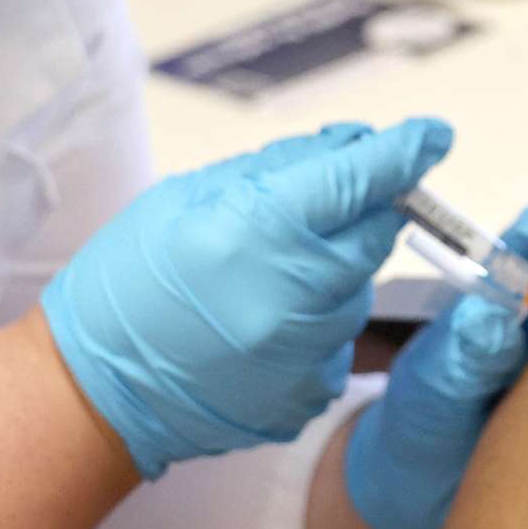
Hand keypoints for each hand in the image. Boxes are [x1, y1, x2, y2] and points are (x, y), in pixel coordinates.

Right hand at [45, 118, 452, 477]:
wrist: (93, 392)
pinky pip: (338, 341)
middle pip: (375, 234)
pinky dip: (312, 325)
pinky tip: (257, 330)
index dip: (406, 150)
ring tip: (257, 284)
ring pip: (357, 289)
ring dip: (329, 274)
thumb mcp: (187, 197)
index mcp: (258, 232)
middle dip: (360, 212)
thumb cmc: (128, 283)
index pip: (361, 179)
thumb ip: (278, 169)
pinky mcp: (309, 393)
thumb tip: (352, 144)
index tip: (434, 134)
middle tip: (313, 212)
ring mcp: (306, 352)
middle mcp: (294, 295)